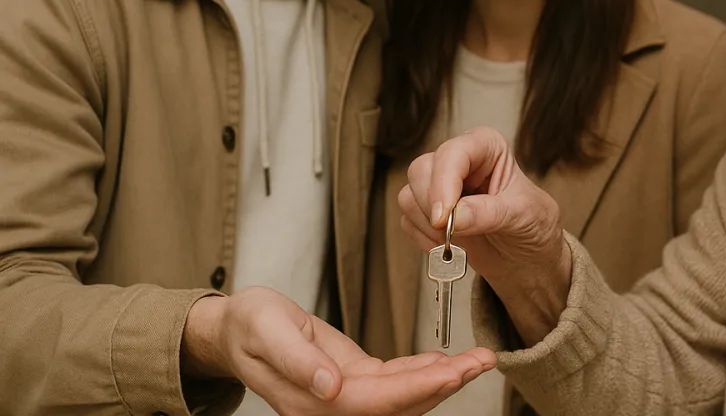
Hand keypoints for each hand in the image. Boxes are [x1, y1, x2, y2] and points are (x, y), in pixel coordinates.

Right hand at [181, 287, 494, 414]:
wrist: (235, 328)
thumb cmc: (248, 324)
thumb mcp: (267, 330)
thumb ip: (298, 361)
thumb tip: (329, 388)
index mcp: (312, 400)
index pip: (377, 400)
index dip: (419, 388)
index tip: (454, 371)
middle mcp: (332, 407)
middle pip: (400, 403)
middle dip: (445, 384)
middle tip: (483, 360)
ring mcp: (344, 397)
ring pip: (404, 395)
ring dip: (443, 379)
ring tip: (479, 359)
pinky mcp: (353, 381)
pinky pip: (395, 382)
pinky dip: (424, 372)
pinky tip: (448, 362)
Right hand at [398, 127, 571, 343]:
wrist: (528, 260)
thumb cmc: (534, 227)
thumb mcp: (523, 216)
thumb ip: (488, 214)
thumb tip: (452, 217)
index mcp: (487, 147)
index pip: (453, 153)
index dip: (443, 183)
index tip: (444, 218)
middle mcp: (460, 160)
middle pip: (421, 170)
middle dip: (432, 207)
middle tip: (452, 235)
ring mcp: (440, 185)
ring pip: (409, 195)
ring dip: (429, 226)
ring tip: (459, 242)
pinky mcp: (427, 210)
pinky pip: (407, 220)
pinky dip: (424, 239)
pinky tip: (450, 248)